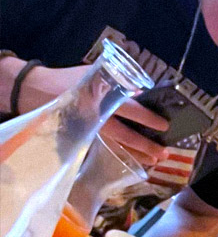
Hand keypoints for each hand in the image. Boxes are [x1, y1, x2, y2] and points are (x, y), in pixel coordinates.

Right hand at [19, 64, 168, 165]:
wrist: (35, 90)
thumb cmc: (70, 80)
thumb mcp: (95, 76)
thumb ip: (117, 85)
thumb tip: (141, 95)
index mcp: (101, 97)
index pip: (130, 109)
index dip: (148, 118)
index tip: (164, 126)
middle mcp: (96, 116)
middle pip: (125, 135)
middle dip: (146, 145)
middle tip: (164, 153)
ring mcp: (89, 129)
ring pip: (117, 145)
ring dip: (137, 154)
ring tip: (154, 160)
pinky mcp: (82, 137)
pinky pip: (106, 147)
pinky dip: (121, 153)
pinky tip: (133, 158)